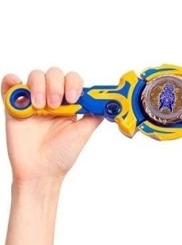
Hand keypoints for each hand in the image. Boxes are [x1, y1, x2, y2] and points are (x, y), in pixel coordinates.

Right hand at [2, 67, 102, 183]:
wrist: (40, 171)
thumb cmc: (61, 155)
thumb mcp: (83, 133)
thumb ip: (95, 115)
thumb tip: (108, 102)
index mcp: (68, 104)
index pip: (72, 80)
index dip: (73, 84)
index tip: (73, 98)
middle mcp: (51, 99)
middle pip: (54, 74)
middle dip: (56, 86)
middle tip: (56, 105)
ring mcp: (32, 102)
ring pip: (35, 76)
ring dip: (38, 86)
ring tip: (41, 106)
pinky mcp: (14, 107)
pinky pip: (10, 85)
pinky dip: (11, 81)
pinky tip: (17, 87)